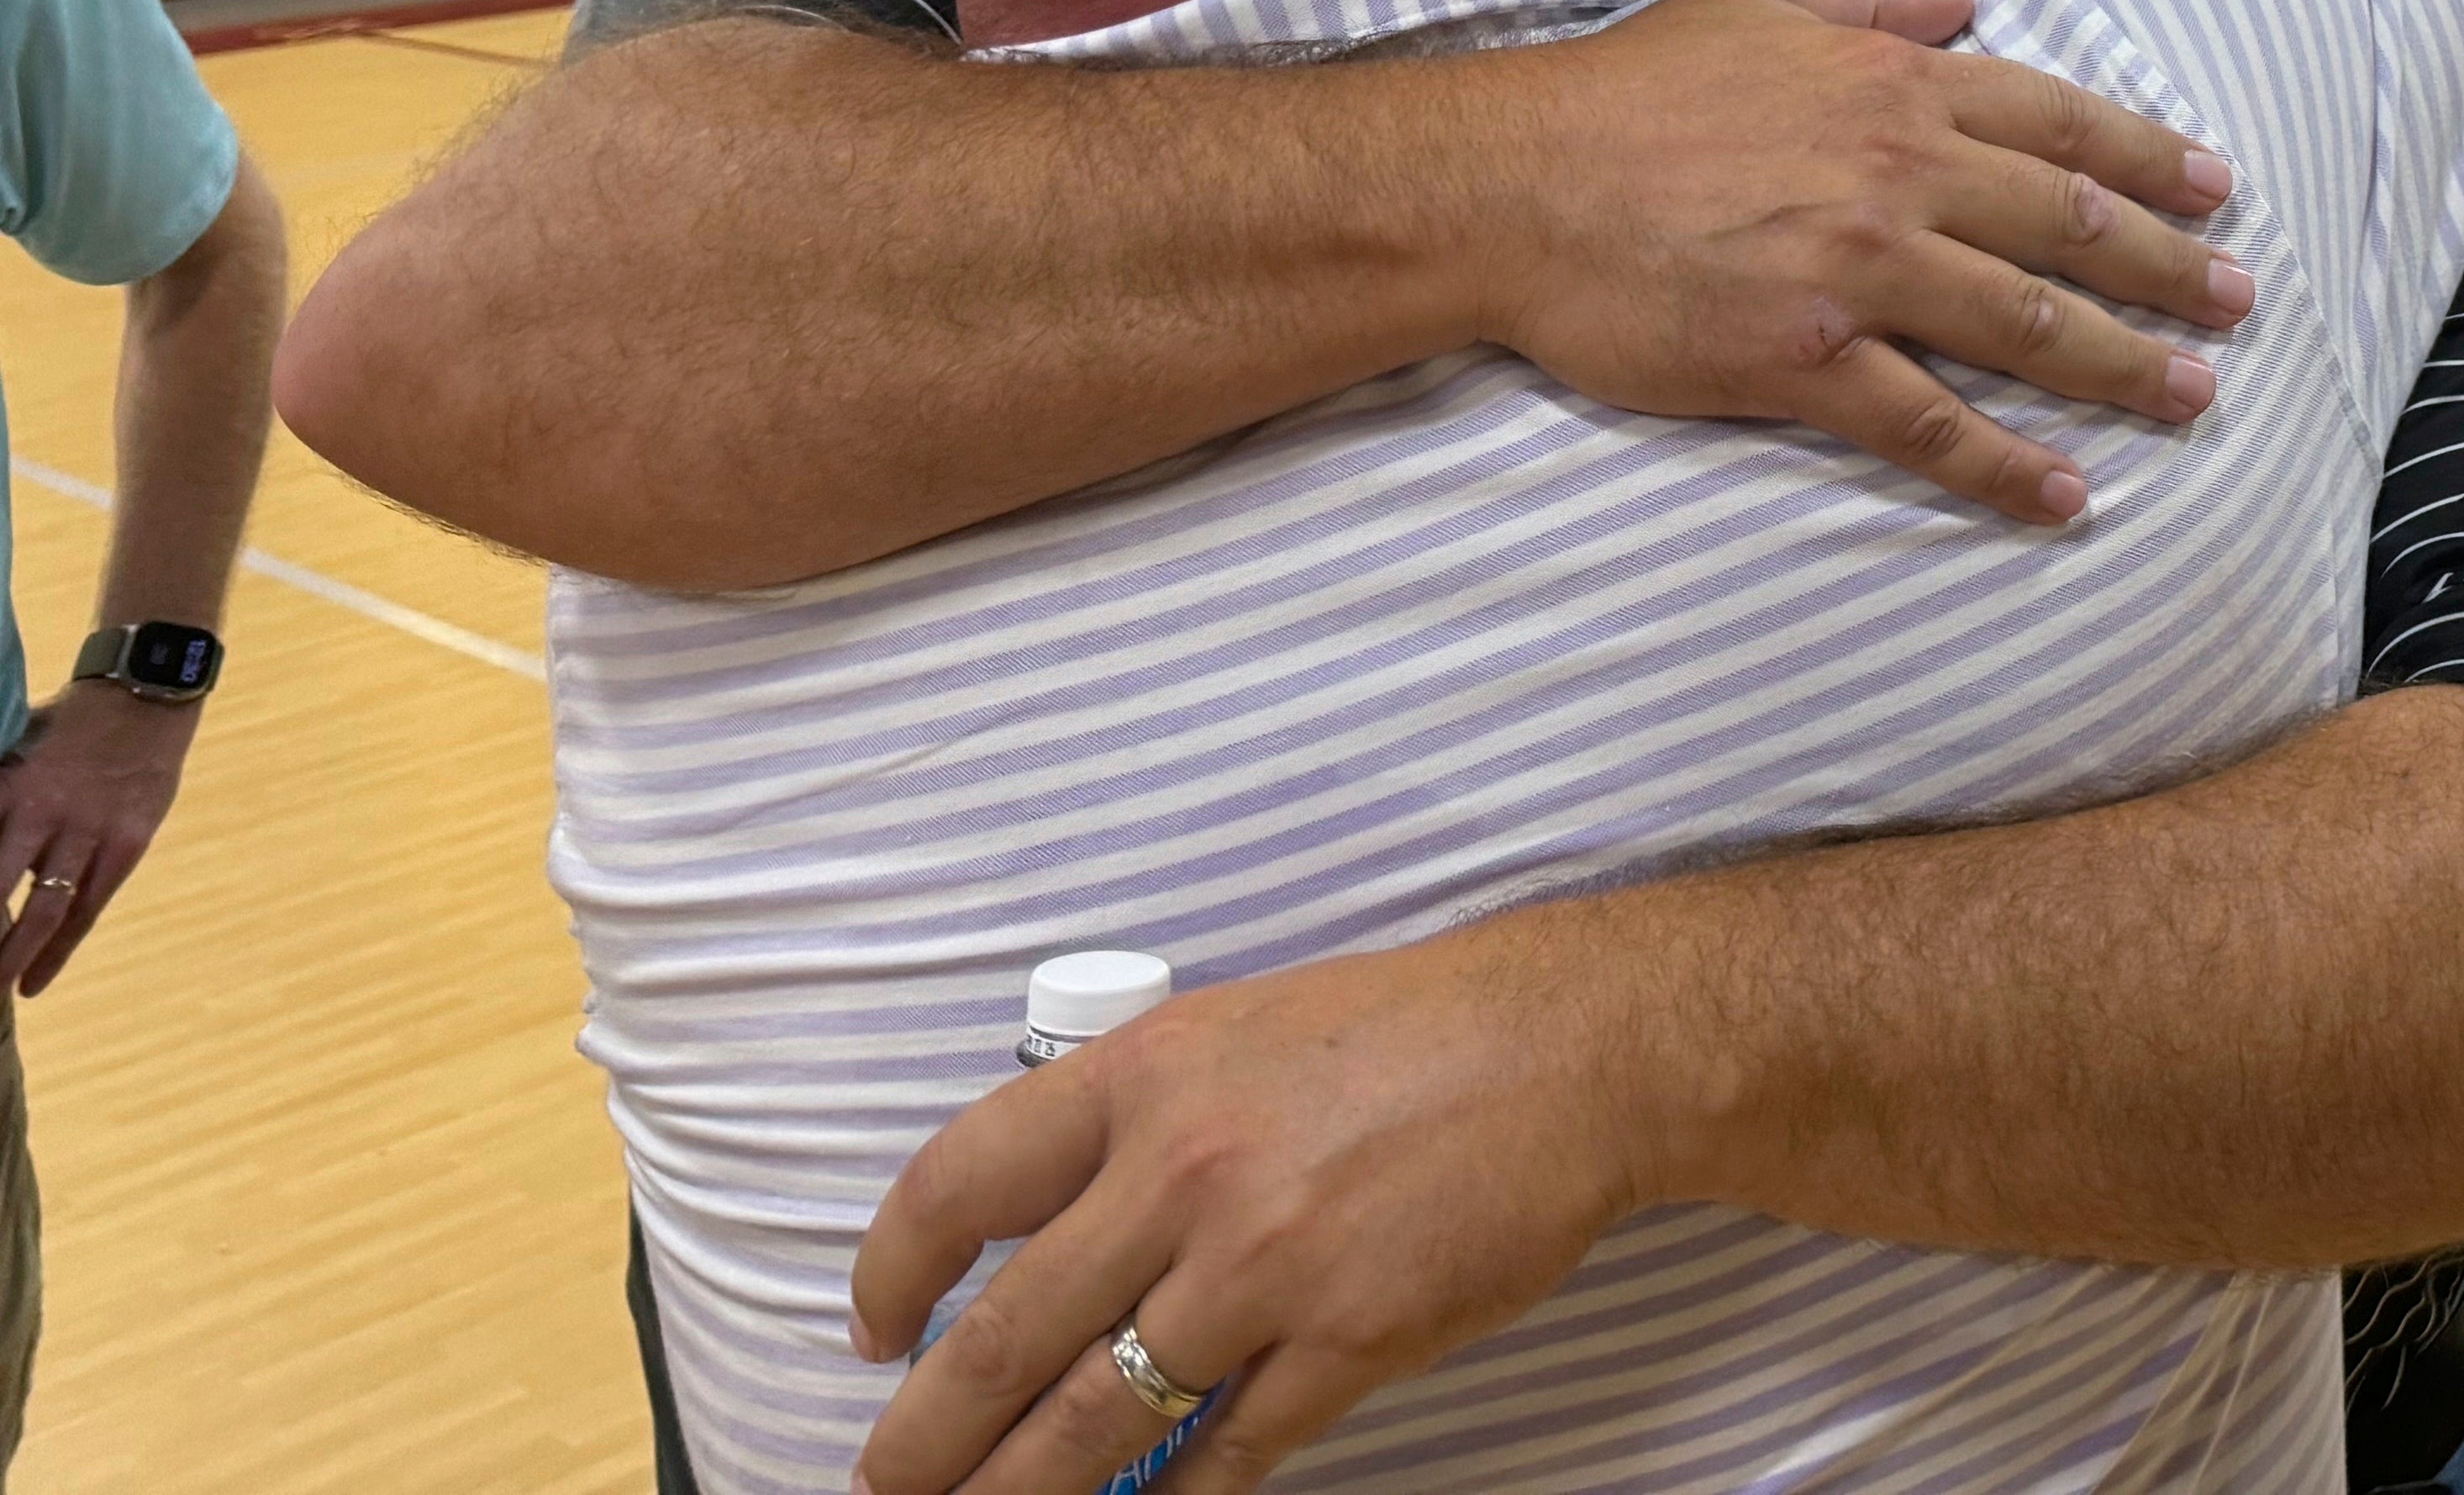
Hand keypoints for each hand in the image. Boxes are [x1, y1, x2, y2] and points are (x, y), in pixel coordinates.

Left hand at [0, 680, 198, 994]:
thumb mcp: (13, 751)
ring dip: (12, 958)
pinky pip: (89, 906)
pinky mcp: (127, 842)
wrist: (144, 693)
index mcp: (7, 787)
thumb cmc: (66, 725)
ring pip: (43, 909)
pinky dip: (60, 948)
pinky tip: (37, 980)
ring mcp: (90, 829)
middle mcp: (43, 812)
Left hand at [849, 937, 1654, 1494]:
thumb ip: (1139, 1125)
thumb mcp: (1239, 1033)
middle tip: (888, 1487)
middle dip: (926, 1441)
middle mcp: (1183, 1173)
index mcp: (1144, 1077)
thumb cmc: (1410, 1031)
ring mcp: (1265, 1267)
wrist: (1572, 1049)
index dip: (889, 1273)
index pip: (959, 1186)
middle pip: (1005, 1341)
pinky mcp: (1349, 1339)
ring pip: (1094, 1423)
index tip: (875, 1331)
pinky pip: (1230, 1453)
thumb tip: (1049, 1241)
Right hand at [1481, 0, 2250, 526]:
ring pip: (2026, 326)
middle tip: (2237, 305)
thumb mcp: (1754, 9)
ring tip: (2191, 399)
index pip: (2058, 125)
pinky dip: (2006, 466)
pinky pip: (1930, 424)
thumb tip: (1959, 6)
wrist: (1513, 182)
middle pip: (2070, 228)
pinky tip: (2066, 498)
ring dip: (2122, 369)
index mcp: (1894, 88)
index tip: (2218, 192)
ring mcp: (1859, 272)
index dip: (2151, 161)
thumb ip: (1868, 7)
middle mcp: (1900, 174)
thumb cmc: (1625, 91)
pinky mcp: (1807, 363)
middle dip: (2169, 270)